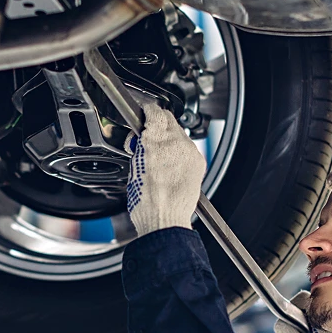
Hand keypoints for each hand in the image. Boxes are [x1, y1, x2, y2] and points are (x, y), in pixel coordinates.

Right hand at [125, 102, 205, 236]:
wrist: (165, 220)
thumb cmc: (146, 202)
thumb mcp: (133, 167)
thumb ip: (140, 147)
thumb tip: (141, 139)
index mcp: (155, 141)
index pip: (154, 111)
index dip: (147, 111)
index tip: (143, 114)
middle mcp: (176, 143)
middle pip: (169, 119)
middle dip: (157, 124)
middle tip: (147, 137)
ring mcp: (190, 152)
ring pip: (179, 133)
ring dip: (168, 138)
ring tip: (158, 156)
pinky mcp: (198, 162)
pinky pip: (188, 148)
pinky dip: (179, 151)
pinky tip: (170, 164)